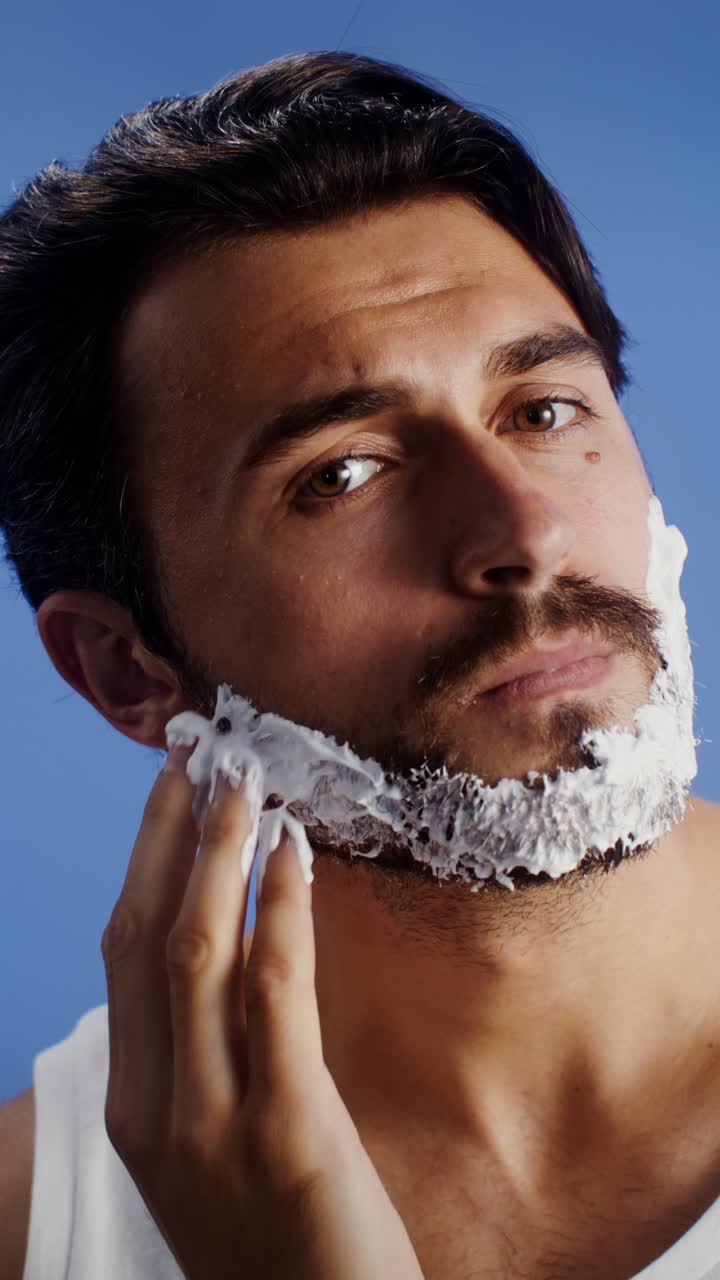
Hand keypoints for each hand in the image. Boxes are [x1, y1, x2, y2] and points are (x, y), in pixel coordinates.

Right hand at [101, 748, 424, 1279]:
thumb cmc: (277, 1235)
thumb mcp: (214, 1143)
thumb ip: (209, 1049)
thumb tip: (238, 935)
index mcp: (135, 1107)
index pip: (122, 954)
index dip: (143, 861)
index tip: (169, 789)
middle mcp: (158, 1108)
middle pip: (147, 936)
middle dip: (168, 835)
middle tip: (200, 755)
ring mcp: (216, 1121)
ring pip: (199, 952)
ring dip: (218, 853)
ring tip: (243, 781)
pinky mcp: (289, 1131)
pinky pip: (276, 995)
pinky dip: (280, 913)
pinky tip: (293, 855)